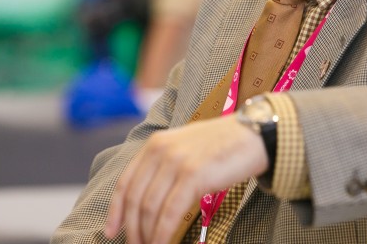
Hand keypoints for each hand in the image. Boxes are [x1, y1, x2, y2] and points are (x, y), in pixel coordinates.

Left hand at [104, 115, 267, 243]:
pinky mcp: (193, 176)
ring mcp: (176, 162)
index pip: (126, 182)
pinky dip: (163, 235)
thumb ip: (164, 165)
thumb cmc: (223, 145)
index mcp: (155, 144)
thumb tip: (148, 198)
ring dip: (148, 235)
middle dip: (132, 229)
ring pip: (150, 209)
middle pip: (136, 199)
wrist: (255, 134)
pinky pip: (169, 214)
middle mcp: (160, 150)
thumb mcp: (185, 147)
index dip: (116, 211)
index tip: (111, 231)